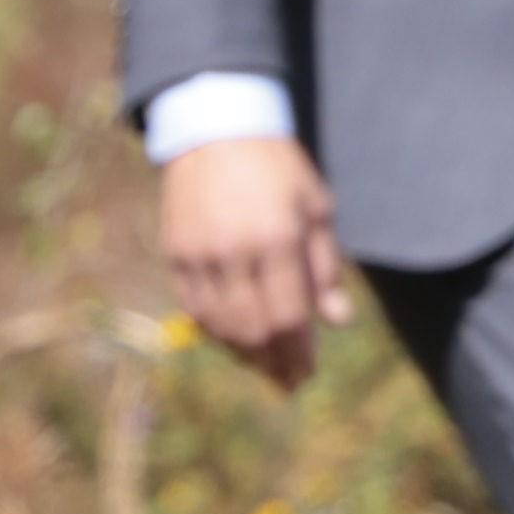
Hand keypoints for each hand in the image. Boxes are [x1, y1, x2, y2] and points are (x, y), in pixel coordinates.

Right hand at [158, 131, 351, 385]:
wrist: (216, 129)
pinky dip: (216, 332)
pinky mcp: (175, 254)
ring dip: (244, 354)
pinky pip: (195, 309)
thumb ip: (325, 268)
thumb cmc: (277, 169)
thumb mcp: (315, 208)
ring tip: (264, 367)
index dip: (298, 353)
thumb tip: (337, 322)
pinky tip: (234, 341)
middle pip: (253, 329)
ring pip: (220, 325)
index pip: (288, 316)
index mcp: (276, 239)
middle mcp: (234, 252)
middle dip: (272, 363)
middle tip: (287, 383)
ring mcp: (199, 255)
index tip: (307, 374)